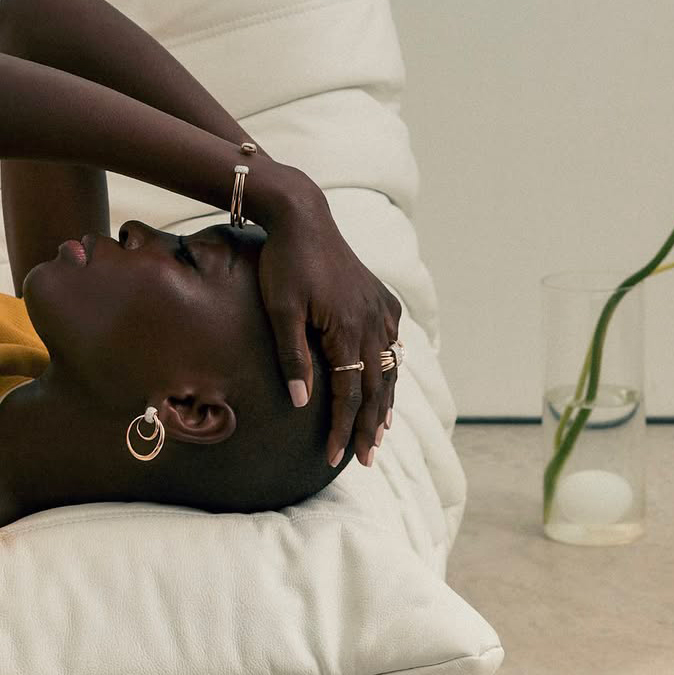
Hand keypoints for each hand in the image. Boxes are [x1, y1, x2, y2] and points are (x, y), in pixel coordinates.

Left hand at [256, 172, 401, 468]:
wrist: (302, 216)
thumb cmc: (284, 262)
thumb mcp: (280, 310)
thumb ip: (291, 357)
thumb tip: (301, 403)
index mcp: (348, 328)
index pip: (350, 393)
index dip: (344, 427)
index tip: (335, 456)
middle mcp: (372, 321)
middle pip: (376, 387)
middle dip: (371, 425)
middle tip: (366, 458)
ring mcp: (380, 308)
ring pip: (389, 367)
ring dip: (386, 401)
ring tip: (382, 431)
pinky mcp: (380, 296)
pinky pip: (393, 341)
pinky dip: (391, 368)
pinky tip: (388, 380)